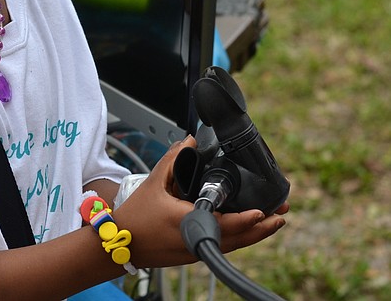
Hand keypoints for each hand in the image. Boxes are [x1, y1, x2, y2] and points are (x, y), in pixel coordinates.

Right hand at [112, 136, 286, 268]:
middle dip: (263, 228)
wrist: (118, 243)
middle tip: (281, 214)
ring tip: (272, 222)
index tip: (264, 212)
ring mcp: (196, 251)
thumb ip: (173, 161)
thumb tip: (189, 143)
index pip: (225, 225)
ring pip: (234, 246)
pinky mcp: (193, 254)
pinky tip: (247, 229)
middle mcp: (195, 242)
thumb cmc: (134, 217)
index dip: (247, 220)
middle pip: (238, 239)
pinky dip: (240, 238)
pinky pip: (224, 247)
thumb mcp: (154, 183)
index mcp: (187, 223)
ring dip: (255, 234)